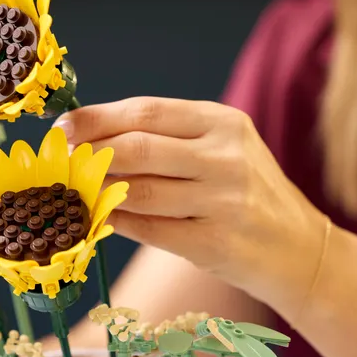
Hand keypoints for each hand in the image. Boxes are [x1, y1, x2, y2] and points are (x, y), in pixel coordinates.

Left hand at [54, 97, 327, 319]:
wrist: (295, 246)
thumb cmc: (240, 189)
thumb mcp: (217, 148)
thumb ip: (163, 138)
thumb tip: (87, 136)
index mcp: (222, 122)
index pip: (146, 111)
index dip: (95, 119)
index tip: (61, 128)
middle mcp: (226, 157)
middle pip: (138, 148)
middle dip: (90, 153)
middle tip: (61, 160)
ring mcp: (224, 201)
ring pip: (138, 191)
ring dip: (97, 190)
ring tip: (75, 188)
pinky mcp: (215, 243)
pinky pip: (148, 229)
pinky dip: (116, 221)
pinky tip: (100, 216)